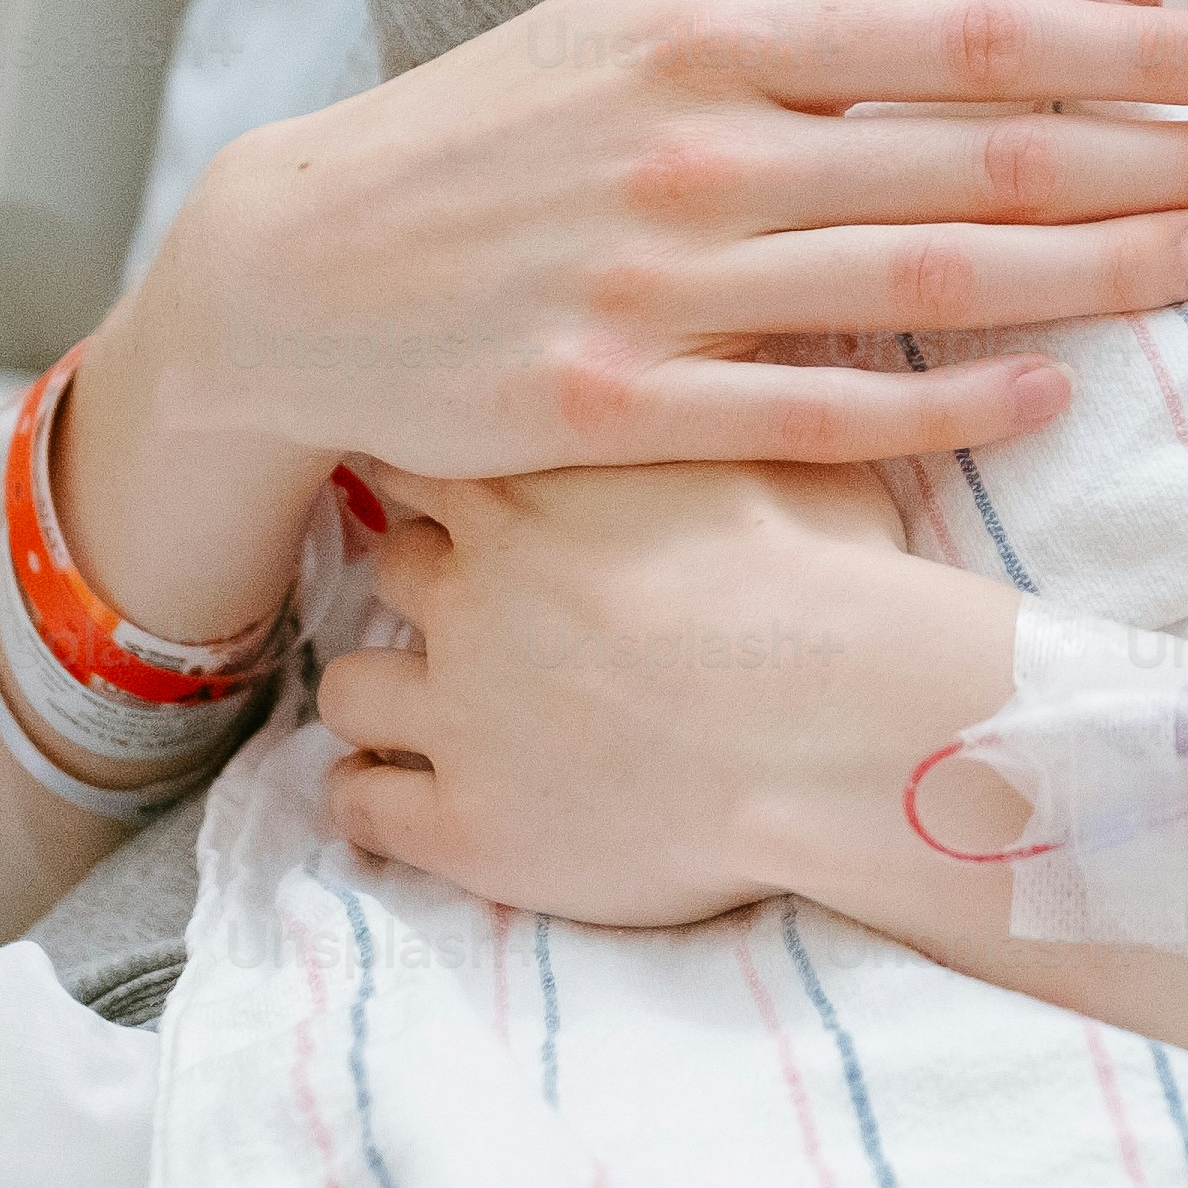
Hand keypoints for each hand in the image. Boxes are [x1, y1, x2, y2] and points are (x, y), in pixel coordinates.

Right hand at [53, 0, 1187, 643]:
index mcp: (712, 39)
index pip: (965, 35)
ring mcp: (655, 285)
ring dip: (1093, 273)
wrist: (298, 266)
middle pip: (978, 156)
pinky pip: (808, 412)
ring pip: (922, 278)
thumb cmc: (493, 129)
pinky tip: (1052, 393)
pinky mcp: (614, 408)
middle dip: (1166, 162)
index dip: (1128, 46)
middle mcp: (697, 154)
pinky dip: (936, 405)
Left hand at [309, 452, 1018, 929]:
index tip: (478, 504)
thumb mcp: (784, 451)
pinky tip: (399, 801)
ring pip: (351, 687)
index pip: (431, 461)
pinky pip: (362, 806)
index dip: (452, 484)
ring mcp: (457, 710)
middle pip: (393, 567)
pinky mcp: (466, 823)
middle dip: (427, 586)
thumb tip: (731, 365)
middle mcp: (469, 591)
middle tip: (478, 611)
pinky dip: (368, 800)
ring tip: (421, 714)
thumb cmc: (832, 583)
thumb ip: (723, 411)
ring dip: (381, 694)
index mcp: (530, 492)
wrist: (837, 723)